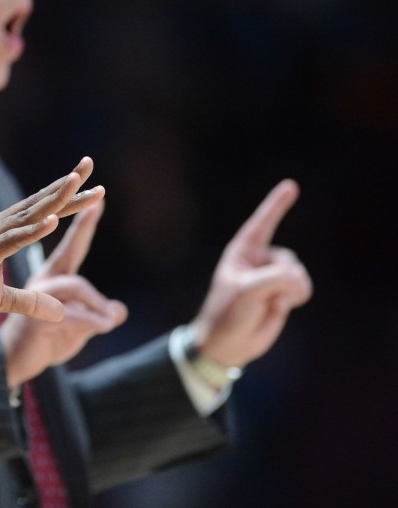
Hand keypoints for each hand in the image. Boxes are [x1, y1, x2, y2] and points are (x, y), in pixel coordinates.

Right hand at [0, 157, 104, 322]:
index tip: (89, 183)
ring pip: (26, 215)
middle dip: (66, 187)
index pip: (38, 212)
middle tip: (89, 165)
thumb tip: (61, 311)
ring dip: (53, 200)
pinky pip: (9, 242)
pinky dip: (31, 232)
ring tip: (77, 182)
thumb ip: (30, 302)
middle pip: (38, 205)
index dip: (64, 198)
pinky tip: (52, 222)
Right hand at [0, 202, 127, 387]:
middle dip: (82, 224)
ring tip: (109, 322)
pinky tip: (102, 326)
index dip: (84, 224)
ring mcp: (37, 295)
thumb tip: (118, 311)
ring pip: (76, 285)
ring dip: (98, 304)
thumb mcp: (78, 328)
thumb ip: (96, 317)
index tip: (96, 201)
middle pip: (69, 250)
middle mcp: (43, 279)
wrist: (14, 361)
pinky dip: (90, 320)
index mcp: (53, 277)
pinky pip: (70, 312)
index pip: (72, 247)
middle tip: (96, 200)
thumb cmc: (44, 340)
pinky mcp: (34, 317)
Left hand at [191, 179, 312, 367]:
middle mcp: (259, 260)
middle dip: (284, 279)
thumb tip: (296, 276)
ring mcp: (272, 276)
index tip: (291, 186)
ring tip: (271, 303)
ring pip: (297, 274)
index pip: (262, 223)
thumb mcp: (246, 292)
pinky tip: (279, 306)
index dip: (276, 204)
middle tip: (264, 296)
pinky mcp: (283, 292)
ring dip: (291, 290)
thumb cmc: (228, 313)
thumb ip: (274, 278)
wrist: (229, 343)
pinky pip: (302, 288)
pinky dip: (296, 297)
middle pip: (287, 259)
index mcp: (242, 252)